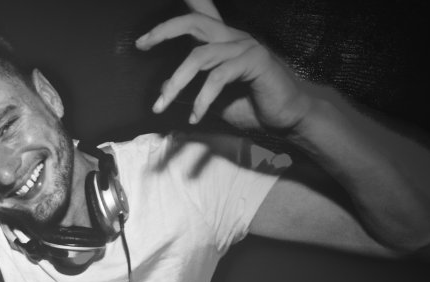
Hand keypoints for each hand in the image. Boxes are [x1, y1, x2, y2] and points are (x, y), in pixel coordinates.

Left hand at [136, 0, 312, 132]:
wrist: (287, 119)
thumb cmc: (252, 106)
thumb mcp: (212, 100)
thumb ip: (191, 89)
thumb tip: (166, 85)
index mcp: (223, 42)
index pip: (200, 16)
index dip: (176, 14)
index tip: (145, 34)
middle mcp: (233, 37)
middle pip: (194, 22)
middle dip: (164, 31)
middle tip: (142, 45)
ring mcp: (245, 46)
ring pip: (199, 56)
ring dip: (175, 84)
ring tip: (161, 105)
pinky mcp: (255, 61)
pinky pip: (218, 77)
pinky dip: (202, 99)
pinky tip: (195, 116)